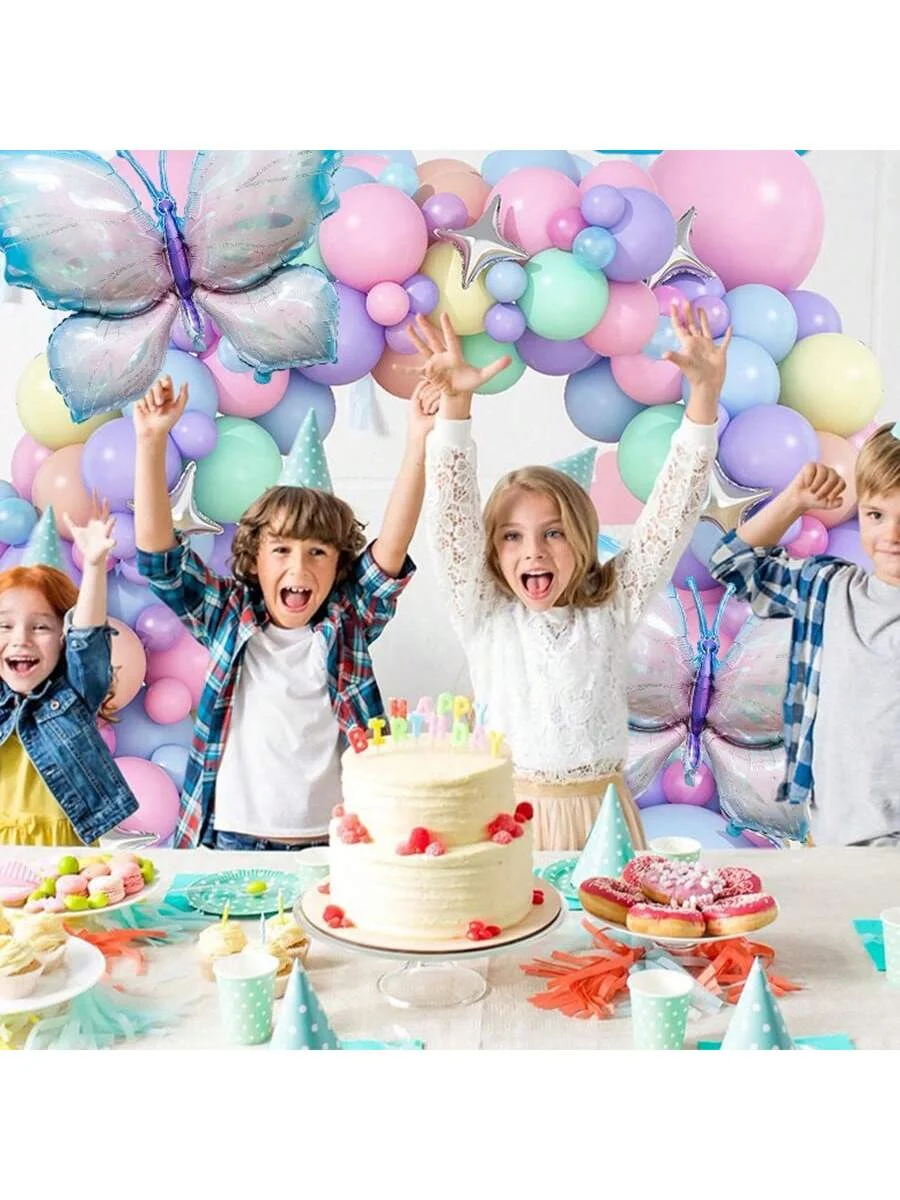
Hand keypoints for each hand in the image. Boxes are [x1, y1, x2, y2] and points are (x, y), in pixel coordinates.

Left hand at [64, 494, 115, 565]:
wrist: (91, 557)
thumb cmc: (85, 544)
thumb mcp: (75, 531)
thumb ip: (70, 522)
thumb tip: (63, 513)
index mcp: (94, 523)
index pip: (95, 508)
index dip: (95, 499)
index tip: (95, 489)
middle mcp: (101, 527)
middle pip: (104, 514)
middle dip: (104, 507)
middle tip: (105, 498)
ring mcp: (104, 535)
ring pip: (109, 527)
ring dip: (112, 523)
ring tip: (114, 519)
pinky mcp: (106, 545)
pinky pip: (110, 543)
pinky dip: (112, 542)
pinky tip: (114, 541)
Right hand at [133, 376, 187, 441]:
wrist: (152, 432)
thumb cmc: (166, 422)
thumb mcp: (178, 409)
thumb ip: (183, 396)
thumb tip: (185, 382)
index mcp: (167, 394)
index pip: (166, 379)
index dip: (165, 381)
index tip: (166, 386)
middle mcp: (157, 393)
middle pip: (156, 383)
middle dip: (158, 393)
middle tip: (159, 404)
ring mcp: (147, 397)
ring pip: (148, 390)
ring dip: (151, 401)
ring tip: (152, 411)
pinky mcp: (138, 400)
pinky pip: (139, 396)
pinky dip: (143, 404)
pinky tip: (145, 411)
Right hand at [405, 313, 510, 414]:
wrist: (460, 392)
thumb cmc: (470, 382)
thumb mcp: (484, 376)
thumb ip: (496, 367)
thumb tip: (510, 359)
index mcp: (454, 355)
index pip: (451, 338)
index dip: (448, 327)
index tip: (445, 314)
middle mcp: (442, 356)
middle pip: (433, 338)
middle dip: (427, 327)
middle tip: (419, 313)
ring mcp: (434, 364)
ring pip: (422, 348)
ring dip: (415, 339)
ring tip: (406, 327)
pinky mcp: (428, 373)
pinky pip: (415, 371)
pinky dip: (405, 369)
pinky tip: (395, 366)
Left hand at [408, 379, 439, 445]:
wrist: (420, 432)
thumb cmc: (416, 418)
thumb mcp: (415, 399)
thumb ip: (420, 387)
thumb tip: (427, 377)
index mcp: (433, 396)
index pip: (431, 384)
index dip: (424, 389)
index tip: (419, 399)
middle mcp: (440, 398)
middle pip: (434, 385)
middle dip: (425, 396)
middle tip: (422, 408)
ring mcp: (445, 403)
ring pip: (437, 390)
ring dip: (428, 401)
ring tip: (426, 412)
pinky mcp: (448, 407)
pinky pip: (441, 397)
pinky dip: (432, 405)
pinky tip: (431, 413)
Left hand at [664, 301, 731, 415]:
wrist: (708, 385)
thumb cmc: (695, 376)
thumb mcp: (685, 364)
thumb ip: (675, 357)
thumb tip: (664, 353)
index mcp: (688, 343)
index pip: (680, 326)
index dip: (676, 315)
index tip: (674, 304)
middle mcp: (697, 343)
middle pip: (691, 324)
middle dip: (688, 313)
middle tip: (686, 300)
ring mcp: (708, 347)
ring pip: (705, 328)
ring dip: (703, 319)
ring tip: (700, 308)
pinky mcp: (719, 352)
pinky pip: (724, 341)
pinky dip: (727, 334)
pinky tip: (730, 327)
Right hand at [786, 463, 845, 512]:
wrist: (800, 498)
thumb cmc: (814, 499)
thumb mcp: (826, 504)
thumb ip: (836, 504)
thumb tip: (841, 500)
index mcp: (837, 481)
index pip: (841, 483)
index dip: (836, 491)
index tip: (828, 499)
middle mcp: (831, 473)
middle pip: (833, 478)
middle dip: (825, 489)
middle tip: (817, 497)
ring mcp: (821, 468)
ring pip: (823, 473)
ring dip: (816, 484)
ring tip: (812, 491)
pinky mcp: (811, 465)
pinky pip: (812, 469)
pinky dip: (809, 478)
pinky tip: (806, 484)